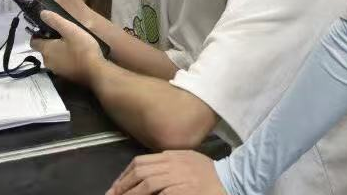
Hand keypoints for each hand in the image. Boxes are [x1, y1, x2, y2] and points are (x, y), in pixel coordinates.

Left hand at [30, 10, 104, 85]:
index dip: (38, 34)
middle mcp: (47, 61)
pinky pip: (61, 64)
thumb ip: (55, 21)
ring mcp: (56, 70)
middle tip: (64, 34)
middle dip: (50, 42)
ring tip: (72, 43)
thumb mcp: (70, 30)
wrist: (95, 72)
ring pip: (53, 57)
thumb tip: (42, 14)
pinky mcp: (65, 76)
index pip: (33, 42)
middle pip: (44, 49)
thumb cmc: (82, 48)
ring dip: (58, 50)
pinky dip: (65, 59)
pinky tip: (76, 54)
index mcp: (46, 50)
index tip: (49, 28)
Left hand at [107, 151, 225, 194]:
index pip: (141, 161)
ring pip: (147, 183)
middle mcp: (173, 163)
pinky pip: (160, 193)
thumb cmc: (209, 174)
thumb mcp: (188, 161)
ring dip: (130, 193)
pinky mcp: (183, 190)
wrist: (230, 181)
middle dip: (122, 185)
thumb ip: (169, 164)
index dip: (125, 174)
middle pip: (140, 171)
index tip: (116, 186)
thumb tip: (147, 175)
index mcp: (173, 155)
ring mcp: (178, 177)